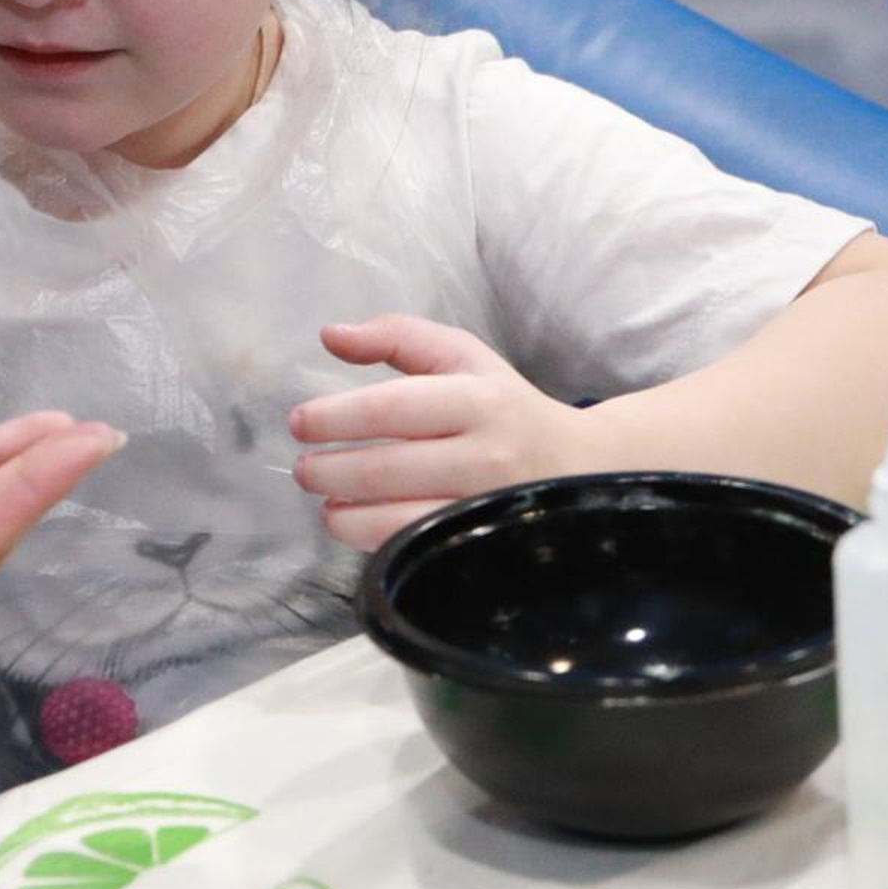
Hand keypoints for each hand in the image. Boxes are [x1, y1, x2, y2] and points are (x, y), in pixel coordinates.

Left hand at [287, 318, 582, 551]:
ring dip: (346, 517)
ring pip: (400, 522)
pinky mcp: (491, 552)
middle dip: (330, 471)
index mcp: (479, 400)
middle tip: (304, 469)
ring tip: (327, 505)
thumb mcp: (464, 356)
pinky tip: (360, 528)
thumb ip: (397, 337)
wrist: (587, 467)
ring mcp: (490, 513)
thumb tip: (329, 334)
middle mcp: (488, 458)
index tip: (299, 422)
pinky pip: (421, 554)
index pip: (391, 408)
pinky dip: (377, 544)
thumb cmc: (508, 408)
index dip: (335, 417)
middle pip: (387, 469)